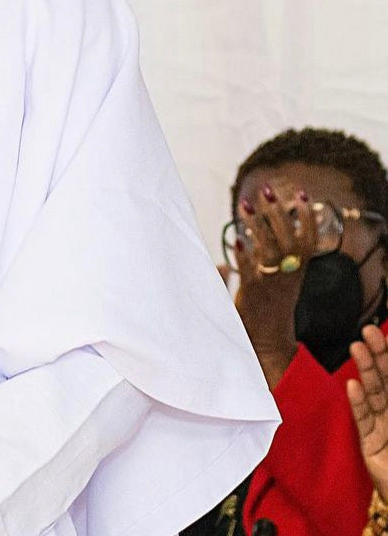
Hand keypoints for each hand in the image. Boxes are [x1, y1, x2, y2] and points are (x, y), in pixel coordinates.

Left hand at [233, 185, 318, 388]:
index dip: (307, 217)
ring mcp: (270, 285)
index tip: (302, 194)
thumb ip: (248, 268)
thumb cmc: (263, 315)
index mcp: (297, 273)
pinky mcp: (253, 296)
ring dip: (257, 227)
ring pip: (268, 251)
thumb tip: (226, 255)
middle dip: (278, 212)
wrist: (267, 346)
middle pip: (287, 239)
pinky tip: (236, 241)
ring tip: (246, 205)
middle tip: (268, 189)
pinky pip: (250, 273)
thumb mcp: (266, 287)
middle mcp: (287, 277)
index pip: (309, 240)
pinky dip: (244, 257)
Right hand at [348, 322, 387, 500]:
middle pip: (387, 379)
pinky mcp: (370, 445)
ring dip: (366, 370)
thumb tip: (368, 384)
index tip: (385, 333)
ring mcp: (384, 427)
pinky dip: (358, 403)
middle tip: (369, 331)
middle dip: (380, 355)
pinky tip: (352, 385)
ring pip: (375, 393)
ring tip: (358, 348)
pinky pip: (364, 419)